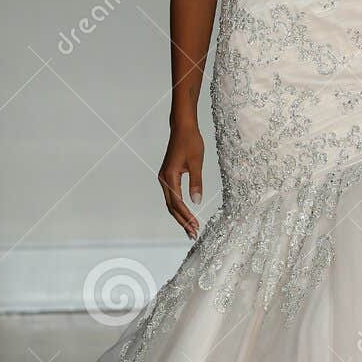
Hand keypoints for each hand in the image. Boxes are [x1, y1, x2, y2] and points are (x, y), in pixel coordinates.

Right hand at [158, 124, 203, 238]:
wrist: (182, 127)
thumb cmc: (190, 141)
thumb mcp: (197, 162)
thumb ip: (196, 182)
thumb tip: (197, 202)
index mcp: (170, 177)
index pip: (177, 203)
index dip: (186, 217)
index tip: (196, 227)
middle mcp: (163, 179)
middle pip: (171, 207)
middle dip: (182, 221)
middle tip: (193, 234)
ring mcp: (164, 178)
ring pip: (170, 203)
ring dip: (180, 216)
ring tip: (191, 228)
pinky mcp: (167, 176)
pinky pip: (171, 196)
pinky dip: (179, 207)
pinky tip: (186, 214)